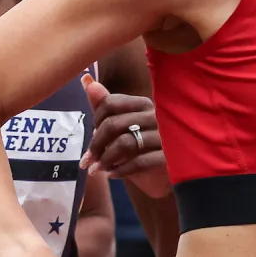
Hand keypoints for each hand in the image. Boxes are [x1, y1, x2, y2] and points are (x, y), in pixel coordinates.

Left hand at [79, 74, 169, 197]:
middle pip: (114, 124)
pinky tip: (112, 175)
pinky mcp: (169, 159)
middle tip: (88, 160)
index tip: (93, 137)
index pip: (110, 103)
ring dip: (106, 159)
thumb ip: (103, 105)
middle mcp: (156, 117)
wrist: (162, 177)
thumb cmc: (139, 149)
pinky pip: (139, 162)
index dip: (95, 121)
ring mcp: (165, 138)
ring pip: (125, 143)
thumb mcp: (120, 127)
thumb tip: (86, 79)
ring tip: (98, 169)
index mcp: (143, 105)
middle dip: (96, 145)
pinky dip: (120, 170)